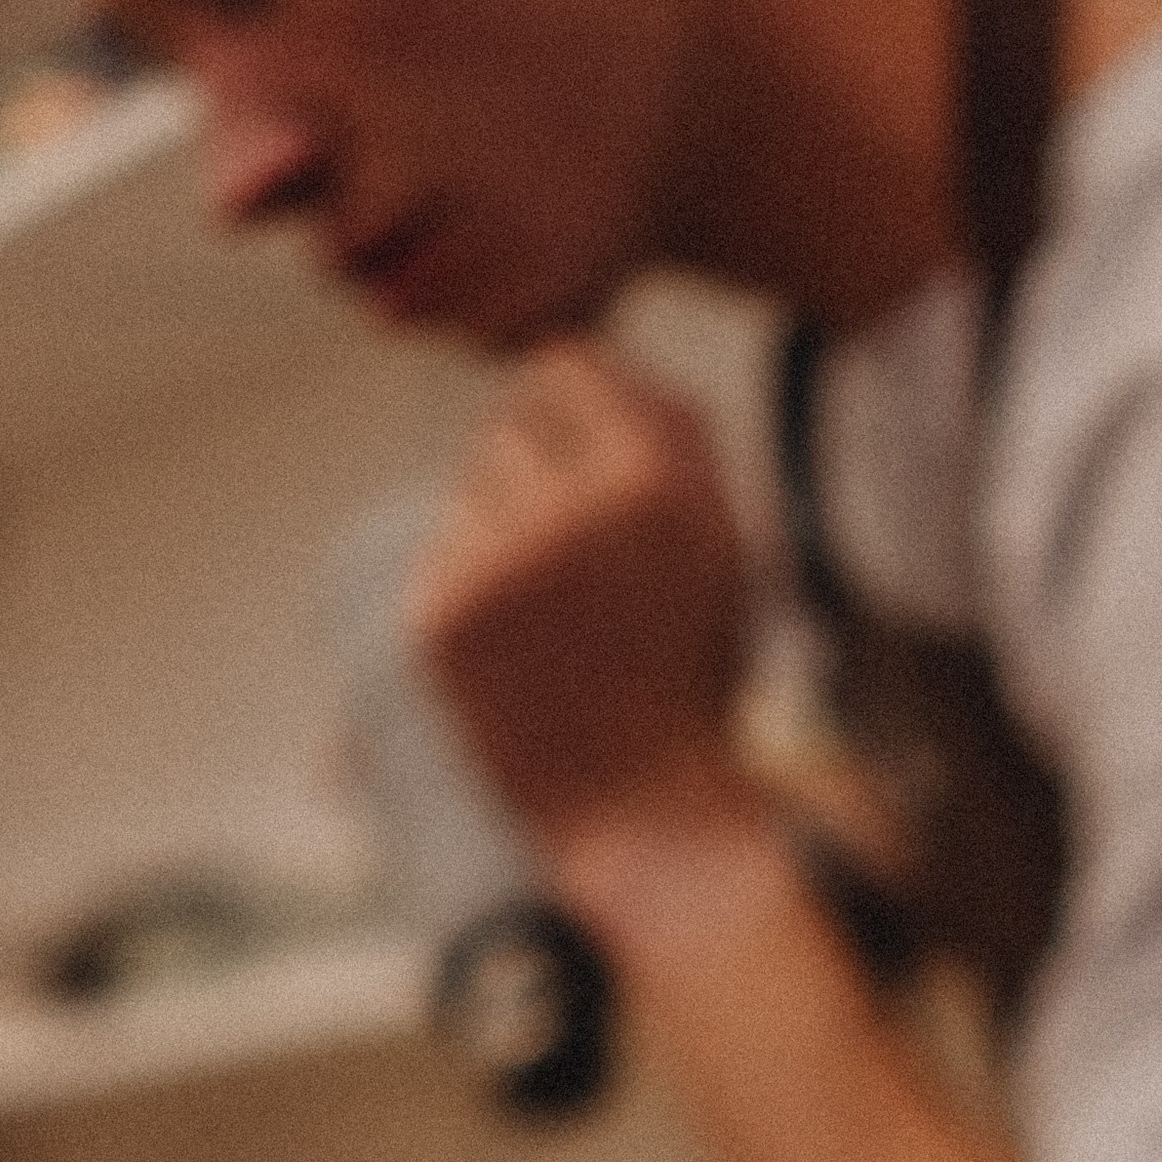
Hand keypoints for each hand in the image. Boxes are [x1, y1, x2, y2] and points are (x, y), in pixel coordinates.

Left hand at [407, 342, 756, 857]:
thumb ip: (672, 433)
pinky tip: (523, 649)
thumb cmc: (686, 668)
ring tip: (559, 615)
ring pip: (472, 483)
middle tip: (583, 565)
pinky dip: (476, 586)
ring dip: (506, 527)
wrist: (644, 808)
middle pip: (509, 416)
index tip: (596, 473)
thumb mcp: (719, 541)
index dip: (578, 413)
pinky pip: (444, 547)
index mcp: (655, 480)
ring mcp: (499, 561)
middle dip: (540, 470)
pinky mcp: (441, 612)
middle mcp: (574, 508)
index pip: (566, 363)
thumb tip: (581, 353)